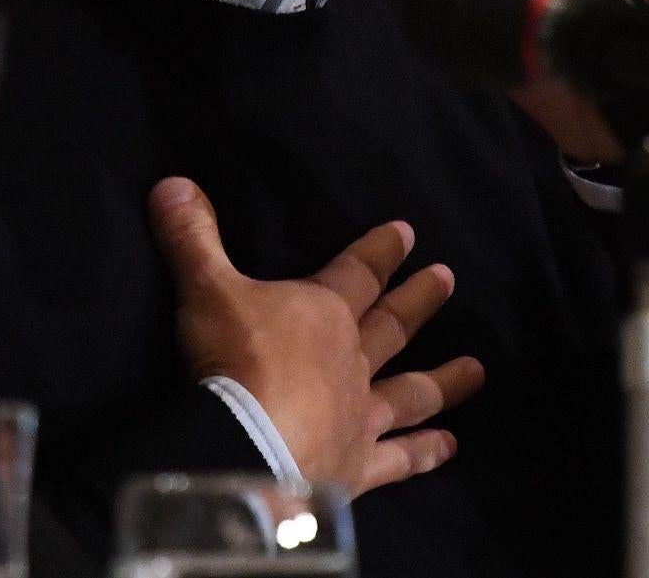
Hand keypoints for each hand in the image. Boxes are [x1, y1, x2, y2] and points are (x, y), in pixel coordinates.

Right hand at [147, 177, 484, 496]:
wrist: (250, 447)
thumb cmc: (233, 360)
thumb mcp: (205, 289)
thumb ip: (192, 238)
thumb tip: (171, 182)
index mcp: (323, 312)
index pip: (358, 272)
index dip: (381, 251)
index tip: (409, 233)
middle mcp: (353, 361)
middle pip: (393, 324)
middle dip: (420, 299)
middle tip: (451, 278)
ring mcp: (361, 415)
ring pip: (411, 391)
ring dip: (444, 380)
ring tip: (478, 370)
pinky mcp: (360, 466)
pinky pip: (401, 458)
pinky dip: (426, 452)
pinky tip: (450, 446)